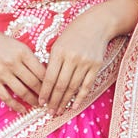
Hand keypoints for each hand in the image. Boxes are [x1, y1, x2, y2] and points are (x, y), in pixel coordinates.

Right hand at [0, 21, 44, 113]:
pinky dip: (16, 106)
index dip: (50, 83)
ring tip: (38, 105)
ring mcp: (2, 72)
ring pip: (22, 92)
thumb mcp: (17, 44)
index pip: (42, 72)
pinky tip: (22, 110)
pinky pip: (6, 97)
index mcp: (23, 51)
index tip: (55, 89)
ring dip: (32, 101)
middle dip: (44, 94)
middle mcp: (13, 62)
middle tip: (49, 100)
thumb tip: (44, 74)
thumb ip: (29, 58)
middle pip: (34, 84)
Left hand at [38, 0, 137, 116]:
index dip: (44, 92)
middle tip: (49, 112)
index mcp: (58, 52)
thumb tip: (44, 83)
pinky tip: (74, 105)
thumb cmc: (73, 33)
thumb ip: (52, 61)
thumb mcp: (58, 43)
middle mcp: (71, 58)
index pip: (49, 77)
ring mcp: (85, 62)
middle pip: (60, 85)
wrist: (97, 24)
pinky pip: (87, 85)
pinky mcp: (96, 66)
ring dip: (65, 101)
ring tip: (59, 111)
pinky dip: (80, 97)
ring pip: (73, 87)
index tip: (40, 102)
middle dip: (54, 101)